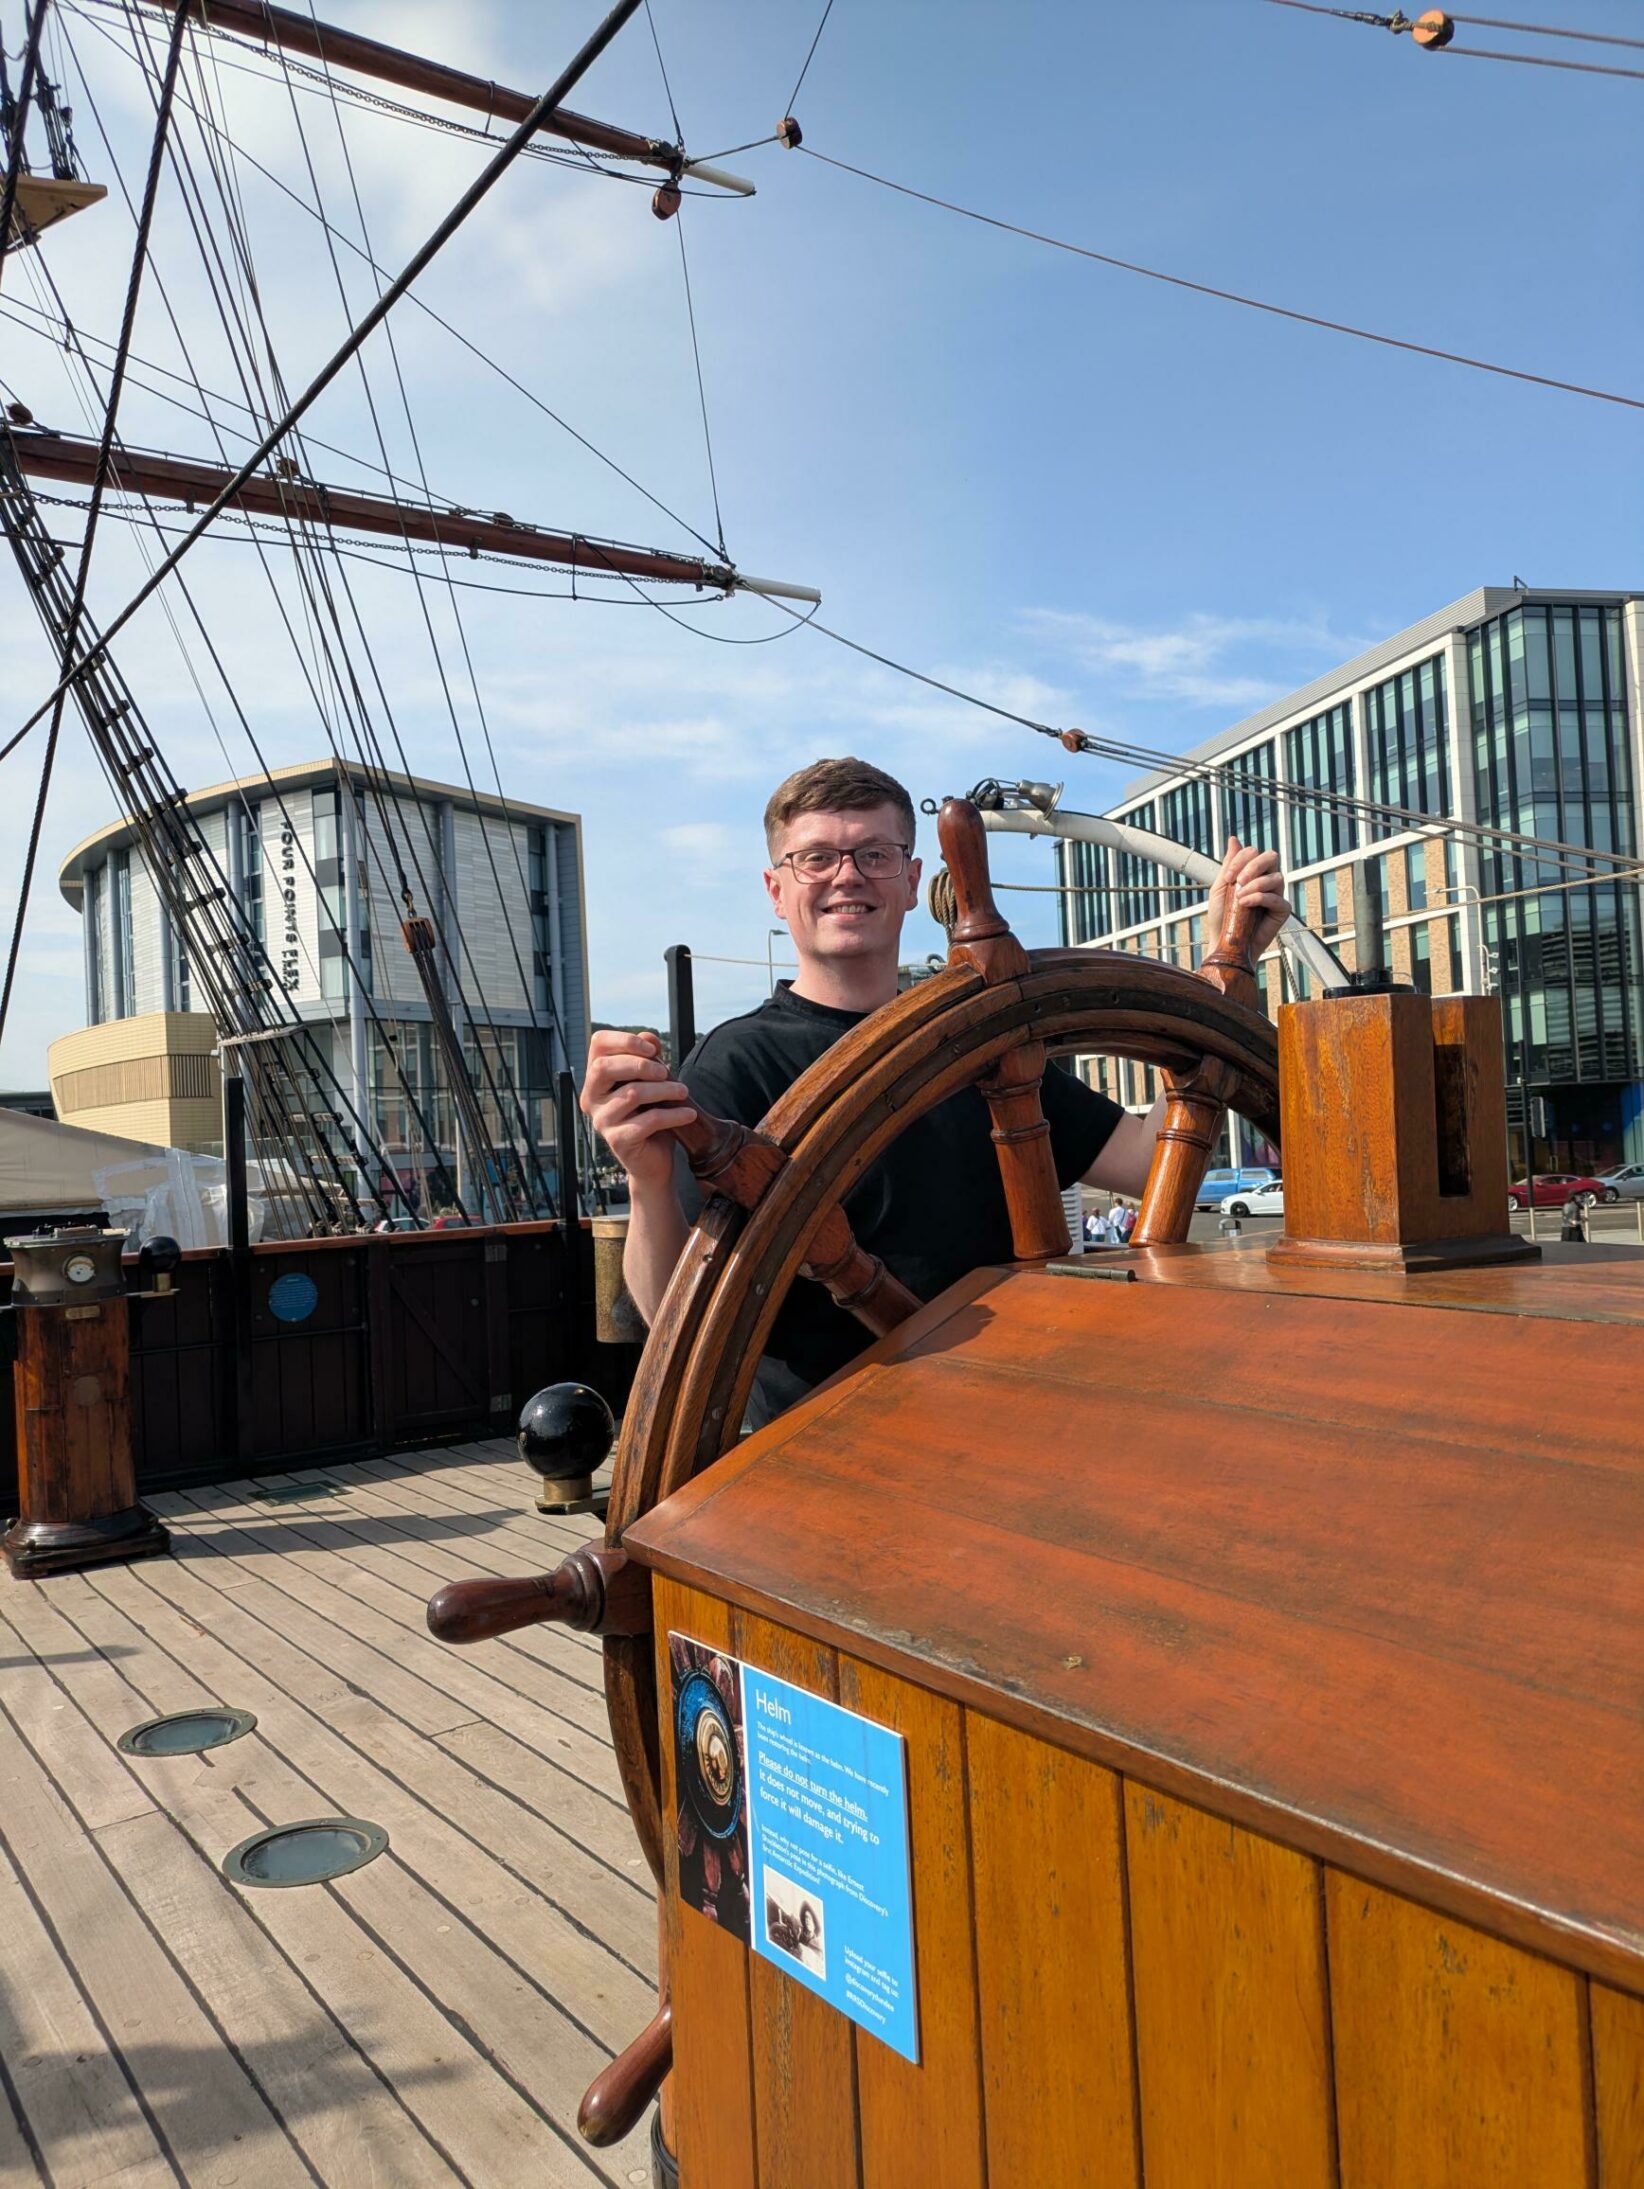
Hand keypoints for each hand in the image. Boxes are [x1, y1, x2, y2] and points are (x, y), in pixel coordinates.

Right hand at [579, 1029, 694, 1193]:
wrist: (653, 1162)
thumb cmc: (649, 1117)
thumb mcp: (651, 1084)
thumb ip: (647, 1059)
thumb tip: (648, 1035)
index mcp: (596, 1080)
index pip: (597, 1045)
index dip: (624, 1040)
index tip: (652, 1048)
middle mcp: (591, 1099)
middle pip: (604, 1068)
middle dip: (641, 1065)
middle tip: (667, 1072)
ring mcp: (601, 1121)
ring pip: (632, 1094)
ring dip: (664, 1090)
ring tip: (684, 1092)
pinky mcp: (618, 1141)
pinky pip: (648, 1120)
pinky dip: (673, 1114)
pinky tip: (689, 1113)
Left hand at [1207, 836, 1290, 962]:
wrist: (1225, 944)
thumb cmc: (1222, 918)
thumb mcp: (1220, 888)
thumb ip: (1229, 865)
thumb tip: (1233, 838)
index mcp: (1252, 873)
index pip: (1253, 852)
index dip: (1241, 859)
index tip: (1228, 877)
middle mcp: (1267, 880)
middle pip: (1271, 857)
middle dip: (1254, 865)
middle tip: (1239, 881)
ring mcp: (1276, 895)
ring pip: (1276, 877)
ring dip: (1256, 885)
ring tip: (1240, 899)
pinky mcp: (1282, 911)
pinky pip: (1278, 898)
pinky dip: (1261, 898)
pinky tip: (1246, 905)